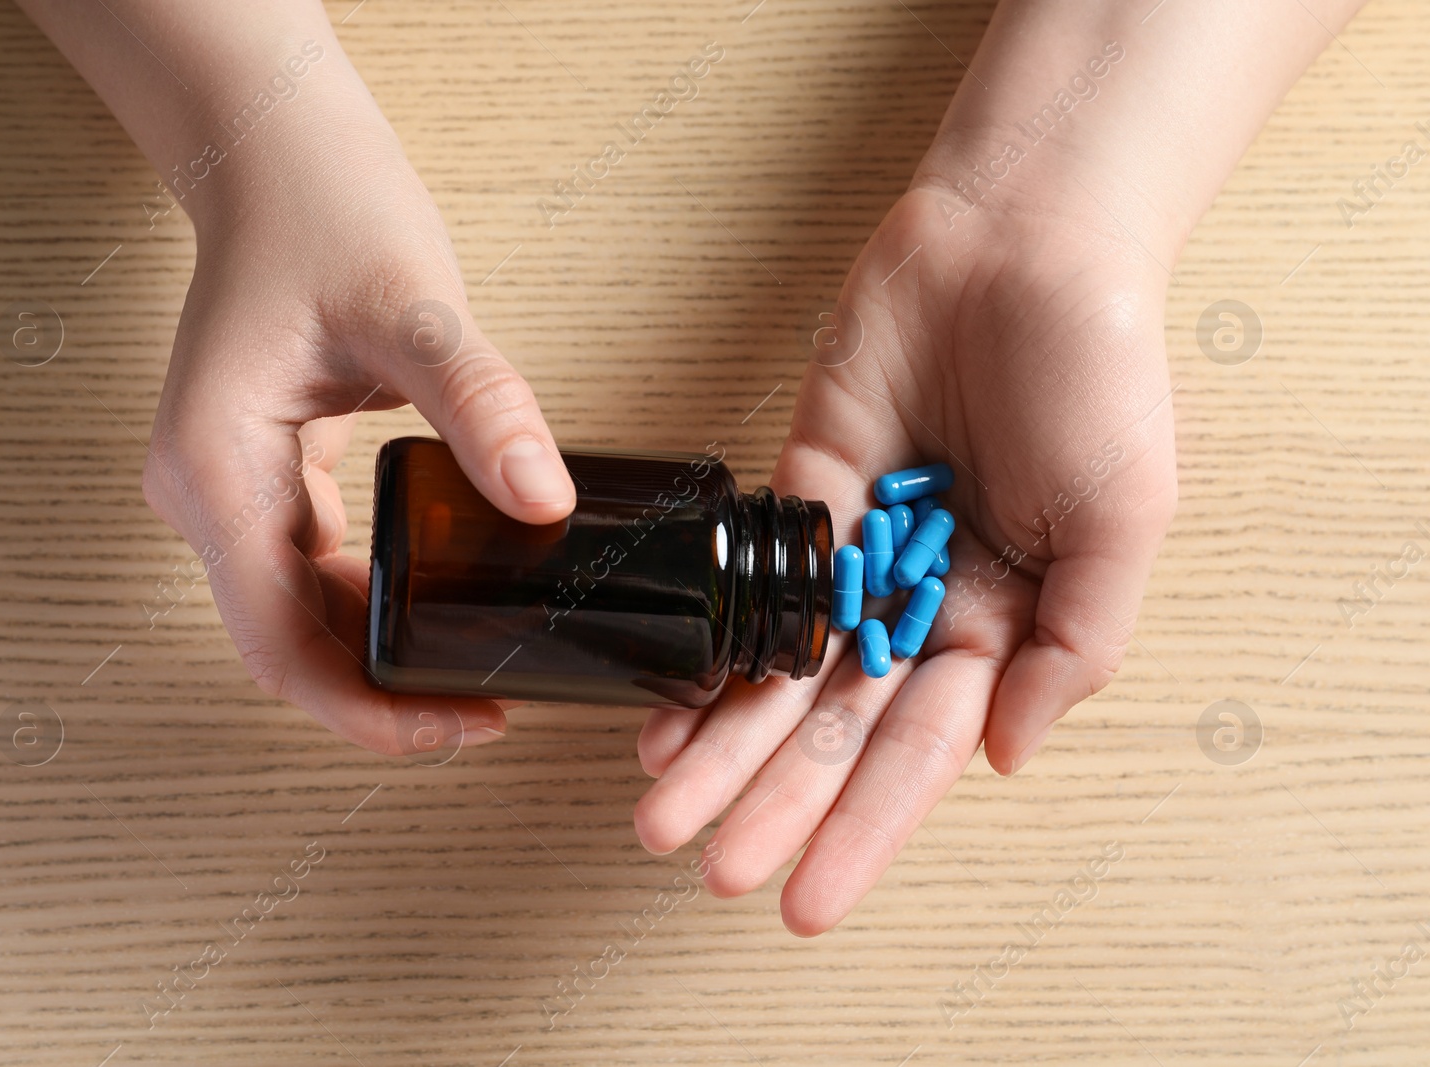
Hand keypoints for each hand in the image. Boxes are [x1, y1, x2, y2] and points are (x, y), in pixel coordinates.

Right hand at [140, 92, 574, 753]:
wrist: (278, 160)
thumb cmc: (323, 215)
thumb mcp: (413, 307)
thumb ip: (480, 402)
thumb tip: (545, 499)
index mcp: (214, 473)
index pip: (282, 645)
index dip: (368, 711)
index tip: (462, 727)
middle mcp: (204, 496)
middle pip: (288, 648)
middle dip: (385, 697)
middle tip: (492, 710)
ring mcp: (226, 493)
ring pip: (299, 620)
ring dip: (380, 659)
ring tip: (480, 670)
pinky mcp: (261, 479)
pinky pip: (313, 576)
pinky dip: (376, 607)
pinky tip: (443, 610)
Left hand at [633, 184, 1177, 933]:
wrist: (1020, 241)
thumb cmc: (1096, 376)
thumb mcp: (1122, 522)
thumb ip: (1071, 646)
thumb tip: (1002, 756)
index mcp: (1002, 622)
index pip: (919, 753)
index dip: (864, 829)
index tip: (809, 900)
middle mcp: (920, 602)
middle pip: (834, 730)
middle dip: (774, 806)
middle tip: (713, 875)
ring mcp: (853, 551)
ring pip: (777, 675)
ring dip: (721, 752)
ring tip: (662, 821)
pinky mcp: (798, 493)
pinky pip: (747, 589)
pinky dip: (708, 651)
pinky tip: (666, 711)